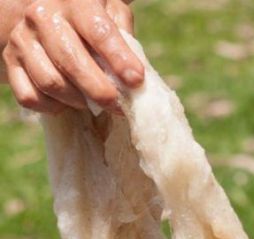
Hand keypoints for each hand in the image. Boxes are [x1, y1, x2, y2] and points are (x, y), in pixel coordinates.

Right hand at [2, 0, 141, 112]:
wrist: (53, 17)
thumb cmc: (92, 20)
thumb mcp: (113, 14)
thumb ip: (125, 37)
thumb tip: (132, 76)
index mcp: (73, 1)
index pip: (98, 31)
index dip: (118, 58)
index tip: (136, 80)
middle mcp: (41, 16)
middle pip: (70, 61)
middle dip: (99, 90)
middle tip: (119, 105)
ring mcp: (22, 39)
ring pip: (50, 82)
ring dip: (78, 101)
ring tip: (94, 103)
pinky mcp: (10, 62)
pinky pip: (30, 97)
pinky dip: (53, 107)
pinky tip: (68, 102)